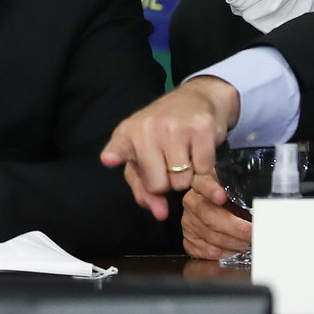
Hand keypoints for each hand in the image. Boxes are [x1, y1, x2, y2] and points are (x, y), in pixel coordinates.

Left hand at [99, 77, 240, 219]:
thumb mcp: (143, 157)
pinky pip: (204, 170)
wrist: (195, 99)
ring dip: (187, 176)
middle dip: (167, 183)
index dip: (114, 155)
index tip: (108, 159)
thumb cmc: (162, 134)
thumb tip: (160, 214)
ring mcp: (175, 127)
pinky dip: (204, 168)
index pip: (119, 148)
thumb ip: (144, 189)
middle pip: (159, 184)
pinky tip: (198, 150)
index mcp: (127, 135)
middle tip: (169, 164)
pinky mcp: (200, 129)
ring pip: (183, 181)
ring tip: (184, 155)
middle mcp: (148, 129)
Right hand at [181, 175, 251, 259]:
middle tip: (254, 232)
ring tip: (247, 241)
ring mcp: (188, 221)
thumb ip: (243, 194)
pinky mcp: (189, 239)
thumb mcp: (236, 191)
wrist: (216, 211)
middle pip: (210, 217)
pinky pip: (208, 251)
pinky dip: (225, 252)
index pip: (203, 184)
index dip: (211, 190)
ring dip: (235, 242)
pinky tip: (234, 247)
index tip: (221, 196)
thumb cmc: (230, 201)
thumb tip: (264, 208)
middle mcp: (192, 202)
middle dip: (236, 229)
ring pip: (212, 237)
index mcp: (202, 183)